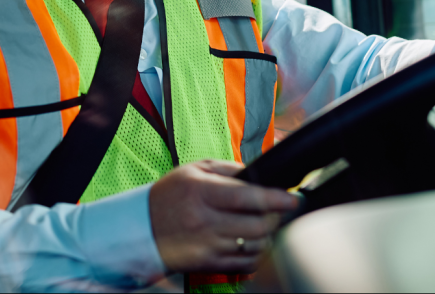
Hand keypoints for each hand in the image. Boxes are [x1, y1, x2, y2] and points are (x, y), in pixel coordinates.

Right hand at [149, 160, 298, 273]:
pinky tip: (254, 243)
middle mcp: (204, 221)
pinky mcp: (207, 264)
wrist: (142, 226)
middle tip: (282, 211)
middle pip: (257, 225)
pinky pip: (244, 264)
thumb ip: (229, 169)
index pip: (247, 197)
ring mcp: (206, 245)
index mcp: (201, 192)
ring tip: (267, 225)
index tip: (292, 199)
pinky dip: (256, 255)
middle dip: (276, 218)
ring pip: (254, 246)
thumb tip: (261, 174)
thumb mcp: (195, 169)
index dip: (275, 198)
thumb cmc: (171, 194)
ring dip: (268, 236)